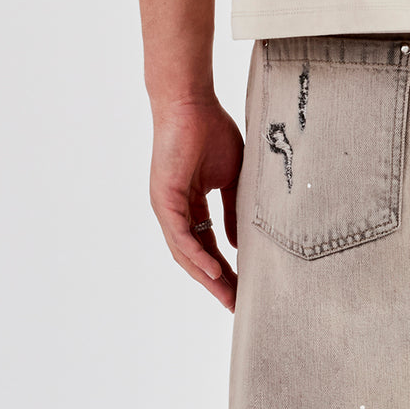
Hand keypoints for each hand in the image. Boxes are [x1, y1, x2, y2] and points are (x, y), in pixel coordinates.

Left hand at [149, 96, 243, 311]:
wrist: (191, 101)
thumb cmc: (211, 130)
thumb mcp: (232, 180)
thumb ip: (233, 212)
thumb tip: (237, 244)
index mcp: (191, 206)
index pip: (208, 247)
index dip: (226, 271)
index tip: (244, 291)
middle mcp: (175, 211)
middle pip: (196, 258)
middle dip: (217, 284)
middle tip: (236, 306)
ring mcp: (167, 206)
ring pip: (186, 253)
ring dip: (207, 278)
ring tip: (228, 298)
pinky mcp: (165, 198)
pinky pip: (181, 236)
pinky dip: (198, 257)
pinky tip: (214, 274)